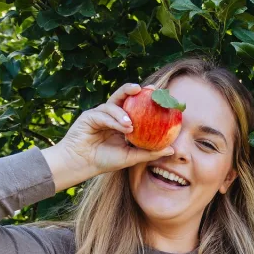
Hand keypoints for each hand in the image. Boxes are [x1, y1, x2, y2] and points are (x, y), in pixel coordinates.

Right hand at [59, 82, 174, 176]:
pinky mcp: (89, 116)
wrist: (81, 164)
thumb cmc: (104, 161)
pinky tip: (123, 127)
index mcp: (121, 122)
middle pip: (123, 97)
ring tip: (131, 125)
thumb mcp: (131, 157)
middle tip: (147, 89)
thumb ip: (149, 152)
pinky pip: (104, 115)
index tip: (160, 95)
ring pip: (113, 105)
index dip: (146, 99)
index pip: (134, 106)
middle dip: (134, 90)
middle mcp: (111, 115)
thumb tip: (172, 149)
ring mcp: (99, 114)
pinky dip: (114, 120)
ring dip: (123, 113)